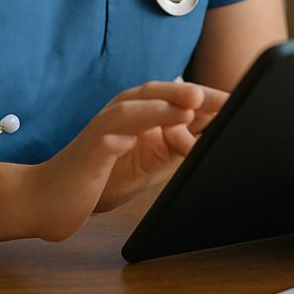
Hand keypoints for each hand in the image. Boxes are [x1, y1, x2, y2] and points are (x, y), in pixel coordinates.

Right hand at [26, 80, 225, 241]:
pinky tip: (146, 130)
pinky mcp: (91, 145)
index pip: (181, 101)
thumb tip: (213, 138)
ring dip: (166, 102)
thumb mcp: (151, 162)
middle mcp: (125, 111)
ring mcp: (107, 125)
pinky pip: (112, 132)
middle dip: (196, 94)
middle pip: (163, 93)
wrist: (48, 199)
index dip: (212, 101)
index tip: (244, 103)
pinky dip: (132, 128)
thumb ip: (179, 147)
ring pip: (138, 106)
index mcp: (142, 113)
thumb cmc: (99, 178)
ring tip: (193, 101)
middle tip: (227, 96)